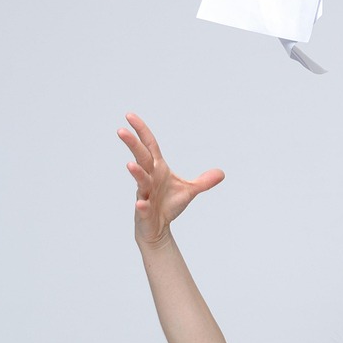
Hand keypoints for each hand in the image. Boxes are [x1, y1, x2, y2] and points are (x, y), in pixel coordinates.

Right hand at [118, 112, 224, 245]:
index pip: (149, 146)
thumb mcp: (189, 190)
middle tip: (121, 131)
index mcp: (158, 168)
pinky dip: (142, 205)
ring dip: (136, 173)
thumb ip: (204, 181)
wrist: (158, 226)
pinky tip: (141, 204)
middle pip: (141, 158)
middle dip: (132, 144)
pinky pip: (142, 207)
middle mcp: (149, 177)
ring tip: (130, 165)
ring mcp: (145, 193)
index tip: (130, 116)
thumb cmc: (168, 204)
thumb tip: (222, 173)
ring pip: (140, 181)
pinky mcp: (144, 210)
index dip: (142, 131)